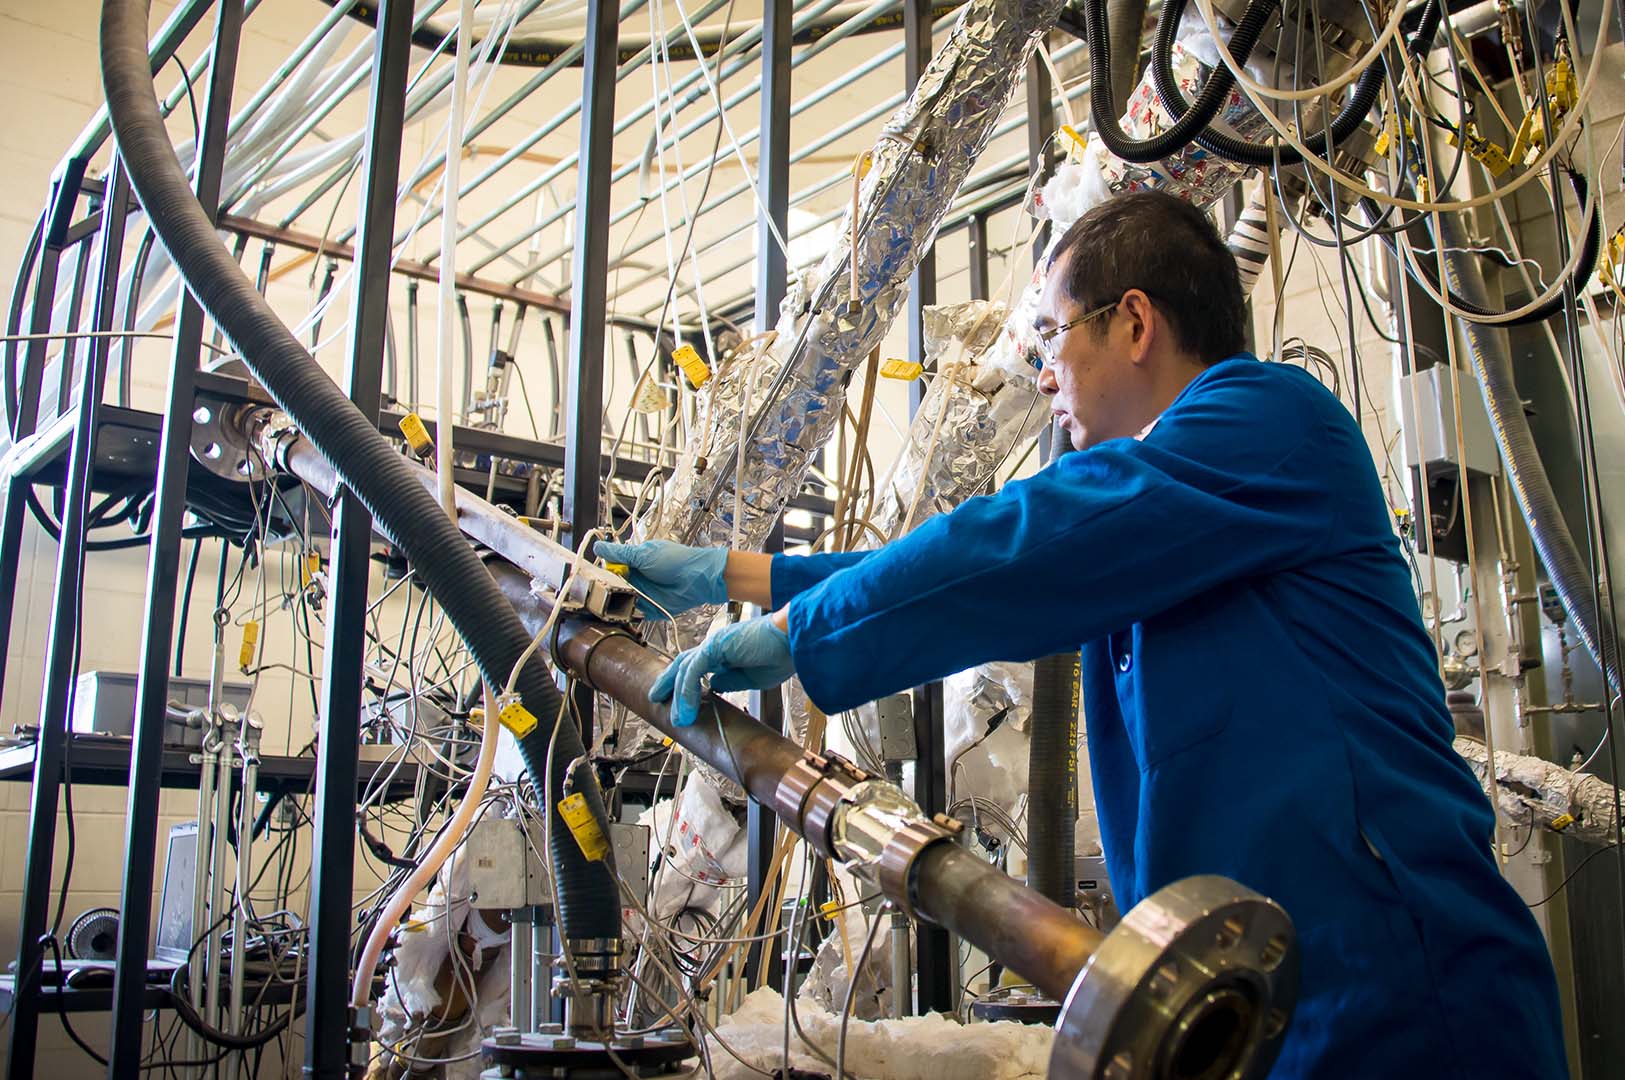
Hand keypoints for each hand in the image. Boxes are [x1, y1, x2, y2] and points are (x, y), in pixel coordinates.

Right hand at [593, 539, 728, 619]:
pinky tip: (622, 612)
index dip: (601, 573)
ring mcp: (643, 594)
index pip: (611, 568)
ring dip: (615, 603)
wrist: (697, 578)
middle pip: (613, 587)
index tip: (590, 577)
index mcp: (634, 562)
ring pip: (621, 601)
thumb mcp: (643, 554)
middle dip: (606, 590)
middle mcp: (637, 579)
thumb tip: (598, 546)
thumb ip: (619, 554)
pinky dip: (628, 614)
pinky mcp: (650, 609)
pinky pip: (634, 613)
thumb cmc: (675, 561)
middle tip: (599, 592)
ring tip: (610, 602)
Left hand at [650, 618, 794, 726]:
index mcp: (724, 651)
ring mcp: (714, 644)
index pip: (695, 666)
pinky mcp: (715, 647)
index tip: (677, 699)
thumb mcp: (752, 678)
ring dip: (677, 696)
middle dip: (668, 682)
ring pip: (684, 670)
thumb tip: (714, 686)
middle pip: (682, 663)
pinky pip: (693, 672)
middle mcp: (716, 645)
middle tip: (657, 699)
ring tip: (677, 718)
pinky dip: (687, 692)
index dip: (682, 682)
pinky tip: (687, 710)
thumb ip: (730, 681)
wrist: (795, 640)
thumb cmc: (782, 654)